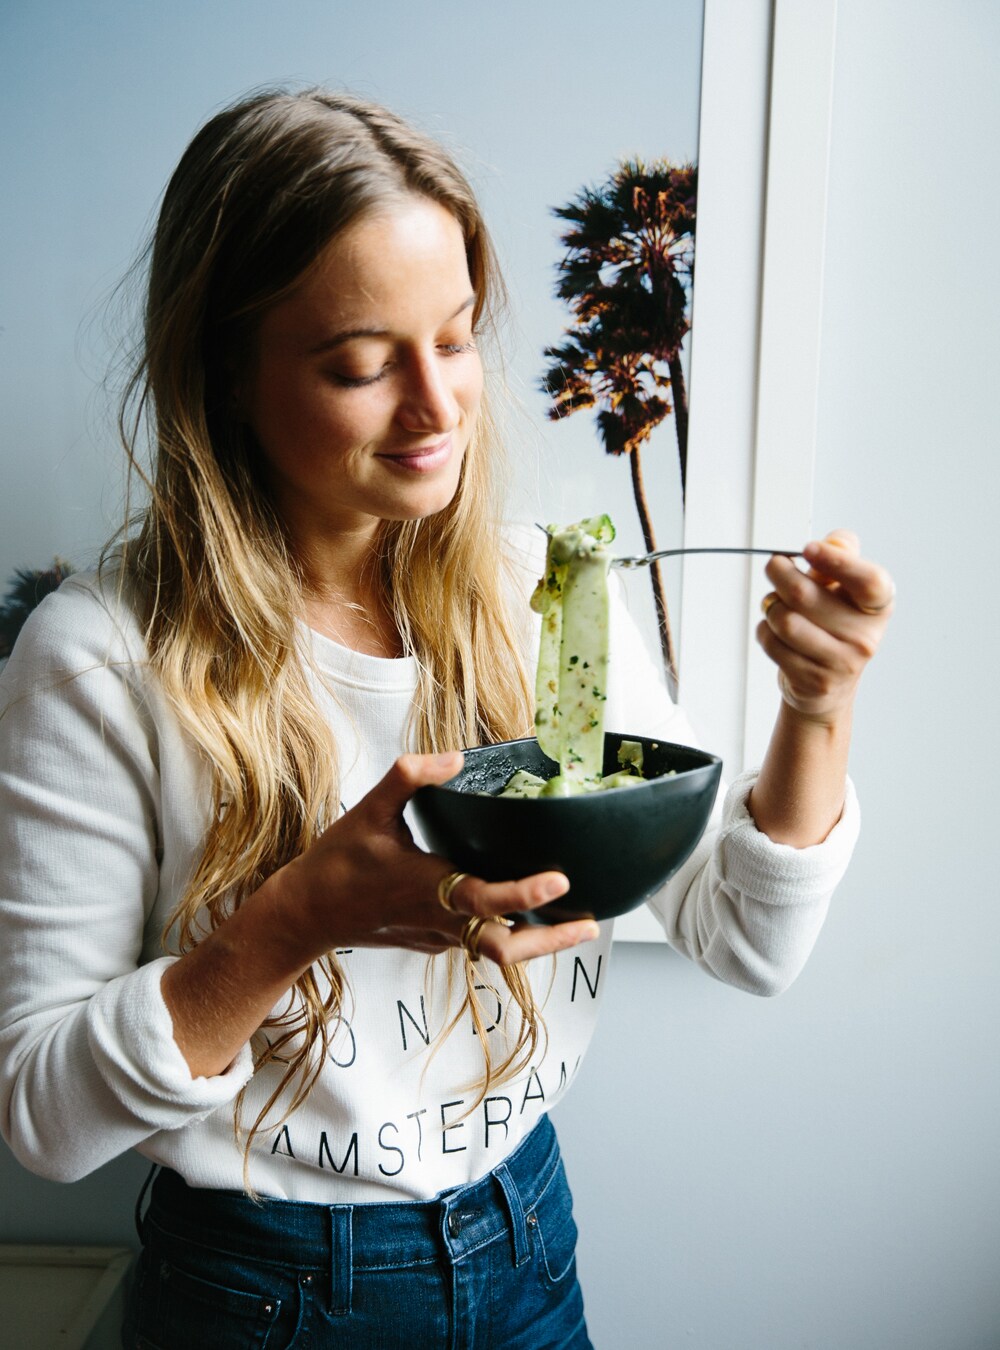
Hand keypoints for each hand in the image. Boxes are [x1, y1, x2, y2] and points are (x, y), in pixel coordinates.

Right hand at [272, 752, 599, 964]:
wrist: (305, 915)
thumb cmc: (337, 862)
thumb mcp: (368, 811)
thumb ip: (410, 777)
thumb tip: (454, 756)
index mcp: (428, 887)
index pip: (485, 898)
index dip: (524, 892)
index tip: (560, 880)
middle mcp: (440, 920)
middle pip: (505, 947)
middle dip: (551, 940)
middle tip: (591, 925)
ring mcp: (439, 936)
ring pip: (497, 950)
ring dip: (540, 941)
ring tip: (579, 925)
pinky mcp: (434, 941)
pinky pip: (480, 942)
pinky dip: (511, 933)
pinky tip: (531, 915)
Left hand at [757, 530, 893, 724]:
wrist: (828, 685)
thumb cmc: (834, 627)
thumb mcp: (844, 589)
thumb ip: (842, 557)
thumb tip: (835, 541)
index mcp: (878, 607)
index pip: (869, 581)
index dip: (838, 561)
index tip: (809, 549)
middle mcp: (865, 637)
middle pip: (804, 595)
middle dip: (780, 574)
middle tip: (775, 566)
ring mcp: (841, 663)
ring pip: (784, 620)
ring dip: (770, 606)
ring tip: (775, 605)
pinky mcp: (814, 681)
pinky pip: (773, 644)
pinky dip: (765, 631)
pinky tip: (774, 631)